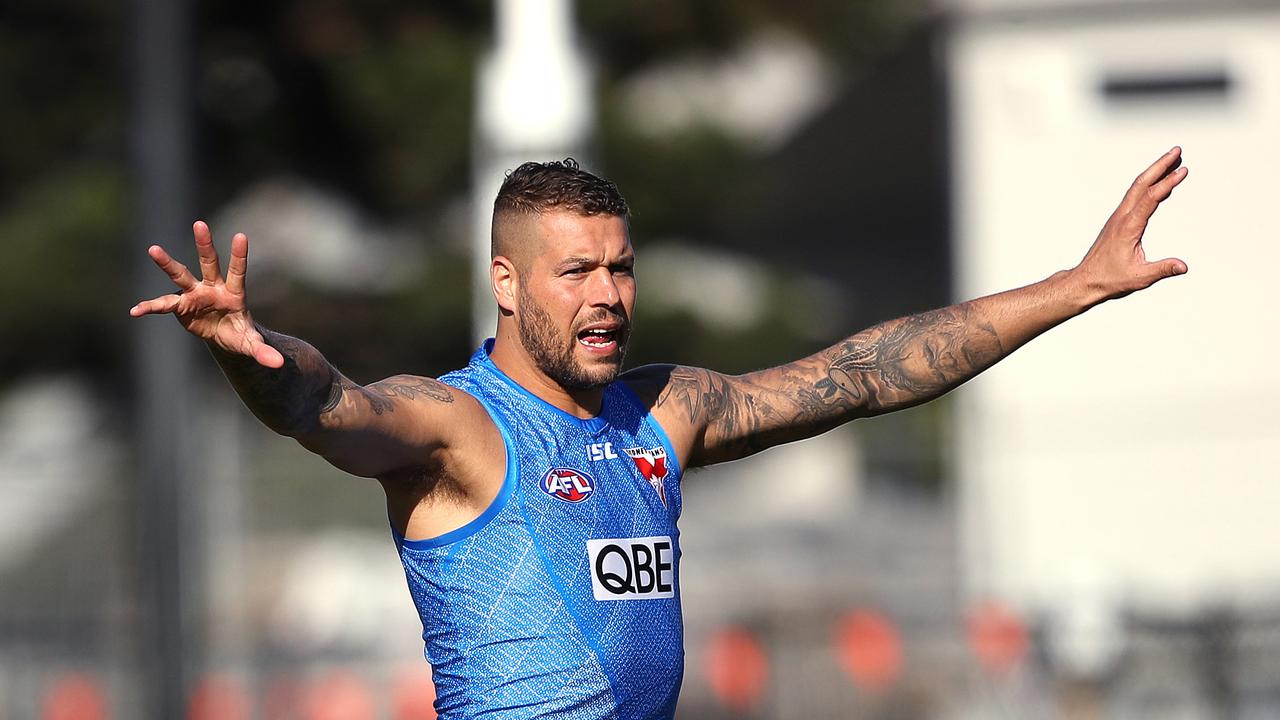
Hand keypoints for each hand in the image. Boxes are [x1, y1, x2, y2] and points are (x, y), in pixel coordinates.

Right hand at [130, 221, 284, 367]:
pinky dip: (149, 308)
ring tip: (153, 249)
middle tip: (200, 223)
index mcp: (233, 293)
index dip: (239, 255)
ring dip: (167, 263)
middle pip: (209, 263)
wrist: (224, 337)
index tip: (241, 236)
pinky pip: (162, 305)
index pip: (237, 271)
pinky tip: (136, 311)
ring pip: (181, 275)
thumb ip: (263, 352)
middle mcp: (213, 287)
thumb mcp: (251, 344)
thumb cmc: (240, 335)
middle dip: (205, 244)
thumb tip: (278, 364)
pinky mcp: (180, 306)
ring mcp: (194, 294)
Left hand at [1073, 146, 1188, 301]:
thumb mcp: (1139, 277)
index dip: (1167, 183)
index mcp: (1127, 227)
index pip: (1150, 199)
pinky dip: (1149, 185)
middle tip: (1177, 151)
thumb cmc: (1109, 279)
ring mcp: (1118, 218)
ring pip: (1137, 188)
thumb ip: (1162, 270)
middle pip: (1142, 184)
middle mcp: (1121, 218)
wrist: (1086, 280)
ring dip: (1155, 172)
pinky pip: (1135, 197)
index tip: (1183, 171)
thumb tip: (1183, 266)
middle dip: (1160, 166)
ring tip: (1173, 160)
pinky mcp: (1118, 221)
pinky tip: (1161, 184)